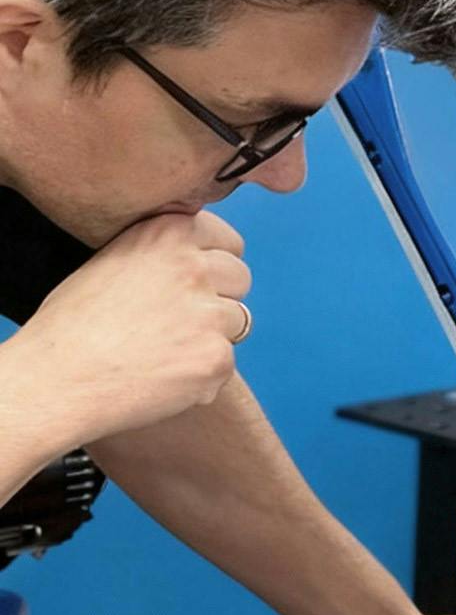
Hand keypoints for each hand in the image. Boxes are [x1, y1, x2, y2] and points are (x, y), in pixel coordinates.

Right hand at [13, 211, 249, 444]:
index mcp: (167, 234)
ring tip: (162, 350)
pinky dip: (202, 375)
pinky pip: (225, 363)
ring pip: (238, 321)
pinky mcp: (216, 357)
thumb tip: (203, 254)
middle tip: (176, 322)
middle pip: (240, 278)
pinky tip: (162, 378)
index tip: (191, 283)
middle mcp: (194, 266)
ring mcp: (209, 313)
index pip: (227, 242)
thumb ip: (162, 253)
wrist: (56, 380)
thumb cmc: (73, 326)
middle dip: (219, 298)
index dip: (212, 265)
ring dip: (211, 336)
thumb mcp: (113, 261)